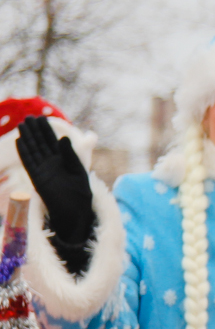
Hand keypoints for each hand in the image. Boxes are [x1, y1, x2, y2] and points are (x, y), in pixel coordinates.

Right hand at [16, 116, 93, 244]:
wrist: (76, 211)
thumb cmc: (80, 192)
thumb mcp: (77, 170)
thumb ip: (70, 155)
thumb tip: (63, 138)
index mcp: (64, 160)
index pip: (53, 141)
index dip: (47, 130)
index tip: (41, 118)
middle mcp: (52, 163)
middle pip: (41, 144)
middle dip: (35, 131)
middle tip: (28, 117)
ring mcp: (44, 170)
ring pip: (34, 151)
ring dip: (28, 139)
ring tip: (21, 126)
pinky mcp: (37, 178)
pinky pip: (29, 163)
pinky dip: (25, 152)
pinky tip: (20, 141)